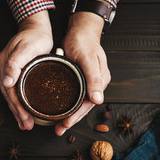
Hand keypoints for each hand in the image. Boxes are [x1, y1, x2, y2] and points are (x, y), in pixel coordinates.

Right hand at [0, 11, 52, 129]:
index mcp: (4, 65)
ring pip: (11, 96)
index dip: (18, 107)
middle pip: (9, 96)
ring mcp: (7, 72)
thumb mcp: (26, 48)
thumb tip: (6, 82)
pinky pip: (14, 92)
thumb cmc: (34, 37)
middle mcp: (3, 70)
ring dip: (17, 111)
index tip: (26, 118)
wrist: (36, 28)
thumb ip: (15, 64)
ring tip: (25, 125)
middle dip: (18, 113)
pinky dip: (18, 103)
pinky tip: (22, 112)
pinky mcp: (14, 73)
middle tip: (27, 126)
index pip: (10, 92)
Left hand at [55, 11, 110, 135]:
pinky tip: (60, 109)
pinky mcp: (81, 79)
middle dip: (71, 119)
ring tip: (58, 125)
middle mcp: (96, 84)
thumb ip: (93, 79)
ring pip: (79, 103)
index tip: (65, 124)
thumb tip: (98, 100)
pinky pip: (75, 96)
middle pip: (84, 106)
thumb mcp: (87, 59)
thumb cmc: (83, 42)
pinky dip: (68, 104)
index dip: (76, 116)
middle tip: (58, 130)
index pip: (88, 104)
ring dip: (69, 115)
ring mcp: (89, 82)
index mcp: (100, 81)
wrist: (81, 29)